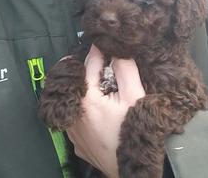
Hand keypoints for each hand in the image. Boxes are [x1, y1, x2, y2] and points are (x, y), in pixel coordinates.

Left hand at [66, 45, 145, 177]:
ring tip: (98, 84)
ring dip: (84, 90)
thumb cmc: (135, 131)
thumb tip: (119, 51)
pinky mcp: (75, 142)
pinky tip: (96, 111)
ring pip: (75, 101)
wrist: (132, 169)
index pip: (89, 65)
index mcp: (86, 99)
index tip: (100, 42)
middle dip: (87, 70)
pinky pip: (76, 118)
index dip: (97, 51)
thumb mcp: (135, 97)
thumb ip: (126, 70)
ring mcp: (72, 130)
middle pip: (78, 82)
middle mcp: (73, 113)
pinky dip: (83, 109)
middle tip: (97, 60)